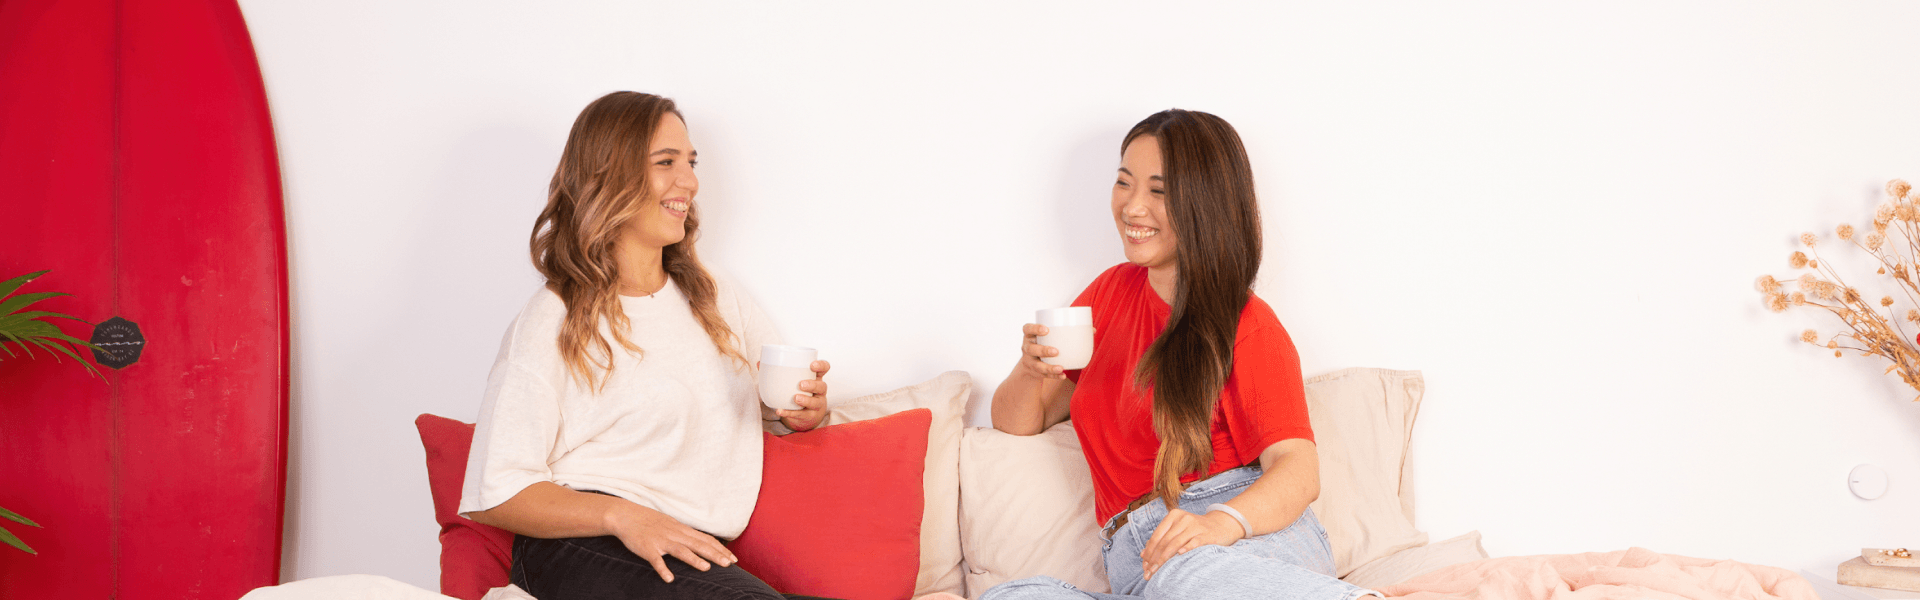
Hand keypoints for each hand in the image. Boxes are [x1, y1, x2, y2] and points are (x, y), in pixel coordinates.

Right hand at [607, 503, 736, 582]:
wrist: (626, 515)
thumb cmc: (650, 521)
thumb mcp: (671, 525)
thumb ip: (686, 534)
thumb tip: (702, 543)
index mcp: (681, 530)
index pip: (705, 539)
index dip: (720, 549)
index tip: (733, 559)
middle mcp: (674, 534)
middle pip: (698, 544)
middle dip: (715, 554)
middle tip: (729, 564)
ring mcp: (661, 541)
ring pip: (680, 550)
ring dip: (694, 559)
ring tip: (707, 568)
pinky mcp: (647, 548)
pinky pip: (655, 560)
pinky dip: (662, 569)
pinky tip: (669, 579)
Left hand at [776, 359, 829, 431]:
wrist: (806, 415)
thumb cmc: (799, 392)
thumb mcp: (794, 381)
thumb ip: (778, 371)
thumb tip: (759, 363)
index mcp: (816, 378)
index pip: (824, 368)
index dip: (821, 365)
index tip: (812, 365)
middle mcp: (820, 391)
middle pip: (822, 386)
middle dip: (812, 384)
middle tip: (801, 384)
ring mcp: (817, 404)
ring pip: (815, 402)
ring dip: (806, 400)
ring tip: (795, 398)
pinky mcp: (810, 416)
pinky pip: (801, 415)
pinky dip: (790, 413)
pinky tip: (780, 411)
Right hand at [1020, 323, 1067, 379]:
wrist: (1030, 363)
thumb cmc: (1044, 343)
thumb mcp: (1046, 335)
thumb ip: (1062, 331)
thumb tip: (1090, 329)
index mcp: (1029, 335)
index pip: (1027, 329)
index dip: (1035, 329)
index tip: (1046, 330)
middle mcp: (1027, 347)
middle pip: (1031, 349)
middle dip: (1043, 350)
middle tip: (1056, 351)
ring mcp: (1029, 361)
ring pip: (1037, 365)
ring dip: (1049, 367)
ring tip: (1060, 368)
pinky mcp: (1035, 372)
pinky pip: (1044, 375)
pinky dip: (1054, 376)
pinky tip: (1062, 375)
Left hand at [1140, 508, 1243, 579]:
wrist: (1221, 525)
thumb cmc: (1195, 529)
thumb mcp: (1177, 530)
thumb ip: (1161, 539)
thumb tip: (1143, 554)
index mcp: (1173, 515)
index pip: (1157, 536)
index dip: (1148, 551)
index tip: (1144, 565)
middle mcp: (1183, 519)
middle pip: (1164, 541)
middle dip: (1154, 558)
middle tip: (1149, 572)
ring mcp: (1195, 526)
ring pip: (1175, 543)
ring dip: (1164, 559)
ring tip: (1157, 570)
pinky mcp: (1206, 535)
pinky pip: (1194, 543)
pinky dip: (1186, 549)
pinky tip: (1179, 556)